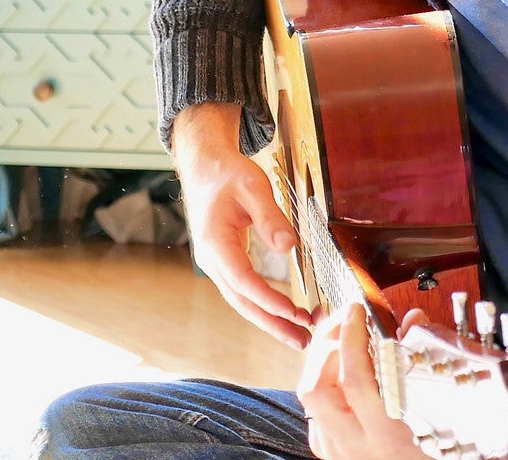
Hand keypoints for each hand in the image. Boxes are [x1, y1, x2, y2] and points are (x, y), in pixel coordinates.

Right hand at [170, 102, 313, 346]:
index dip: (270, 300)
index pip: (244, 281)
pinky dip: (263, 305)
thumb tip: (288, 246)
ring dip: (269, 319)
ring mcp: (215, 264)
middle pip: (242, 301)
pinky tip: (282, 314)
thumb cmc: (227, 174)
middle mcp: (211, 260)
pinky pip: (243, 290)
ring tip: (298, 335)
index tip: (296, 314)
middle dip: (273, 324)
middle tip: (303, 341)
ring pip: (242, 300)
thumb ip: (270, 216)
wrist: (204, 166)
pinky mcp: (224, 263)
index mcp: (215, 243)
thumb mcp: (252, 186)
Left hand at [298, 306, 430, 459]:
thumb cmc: (437, 453)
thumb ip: (424, 363)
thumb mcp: (442, 414)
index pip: (355, 380)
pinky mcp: (327, 449)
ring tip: (342, 339)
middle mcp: (354, 445)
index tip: (357, 312)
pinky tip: (341, 371)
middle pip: (315, 387)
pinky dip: (324, 382)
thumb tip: (412, 321)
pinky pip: (314, 410)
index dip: (351, 339)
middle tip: (345, 320)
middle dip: (326, 344)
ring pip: (308, 395)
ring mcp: (335, 449)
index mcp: (387, 436)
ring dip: (321, 359)